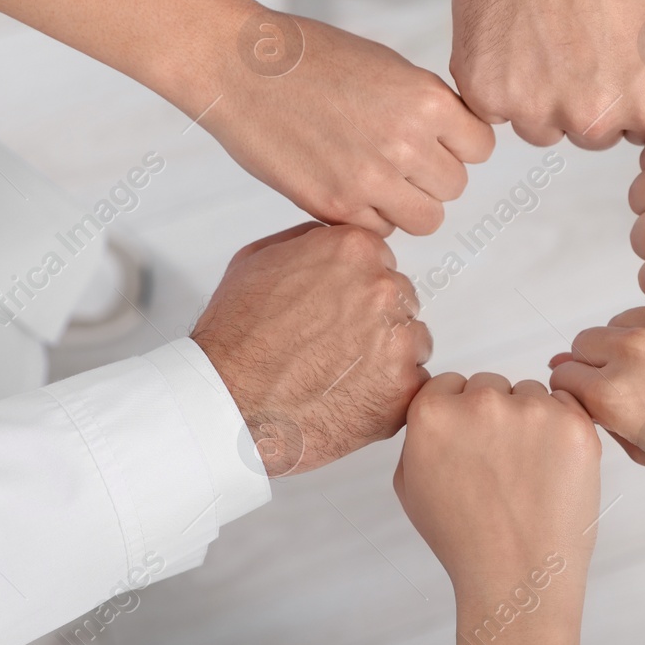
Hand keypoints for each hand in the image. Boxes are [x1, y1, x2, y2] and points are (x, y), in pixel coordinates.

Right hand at [192, 223, 430, 476]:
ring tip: (342, 374)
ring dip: (388, 356)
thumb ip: (308, 241)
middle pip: (400, 301)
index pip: (381, 262)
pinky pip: (415, 385)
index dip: (358, 289)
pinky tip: (353, 397)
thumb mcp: (257, 260)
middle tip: (335, 346)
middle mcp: (383, 289)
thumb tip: (332, 241)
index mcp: (354, 251)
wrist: (229, 403)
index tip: (339, 310)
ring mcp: (398, 340)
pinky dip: (391, 394)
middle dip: (375, 321)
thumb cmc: (236, 339)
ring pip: (413, 342)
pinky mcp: (404, 387)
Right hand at [205, 14, 494, 235]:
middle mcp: (405, 143)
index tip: (436, 137)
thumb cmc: (309, 57)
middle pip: (454, 186)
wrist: (240, 67)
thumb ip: (426, 105)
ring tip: (379, 177)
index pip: (480, 147)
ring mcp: (369, 179)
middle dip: (432, 174)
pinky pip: (381, 230)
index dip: (460, 143)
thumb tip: (455, 139)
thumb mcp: (387, 66)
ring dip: (409, 202)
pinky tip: (348, 186)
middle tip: (399, 156)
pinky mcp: (334, 205)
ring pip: (426, 218)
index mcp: (426, 99)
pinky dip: (371, 216)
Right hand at [395, 373, 600, 600]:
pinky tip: (552, 465)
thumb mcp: (410, 486)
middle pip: (489, 384)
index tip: (470, 443)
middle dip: (494, 416)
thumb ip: (419, 436)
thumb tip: (437, 409)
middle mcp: (480, 404)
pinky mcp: (573, 424)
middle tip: (501, 464)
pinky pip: (566, 403)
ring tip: (528, 472)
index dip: (460, 414)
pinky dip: (562, 426)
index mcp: (432, 414)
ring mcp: (530, 411)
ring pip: (529, 393)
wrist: (519, 576)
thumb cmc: (465, 540)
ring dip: (529, 419)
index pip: (448, 384)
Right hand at [450, 0, 644, 148]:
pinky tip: (509, 35)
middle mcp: (594, 116)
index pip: (637, 133)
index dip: (620, 97)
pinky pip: (492, 108)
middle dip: (579, 98)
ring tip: (538, 35)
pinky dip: (495, 77)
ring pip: (537, 126)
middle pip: (587, 134)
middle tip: (569, 43)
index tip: (607, 69)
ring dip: (535, 93)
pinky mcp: (487, 92)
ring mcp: (536, 108)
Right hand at [548, 284, 644, 493]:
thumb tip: (572, 381)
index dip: (580, 392)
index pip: (563, 377)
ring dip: (636, 340)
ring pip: (622, 320)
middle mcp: (632, 350)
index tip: (601, 400)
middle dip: (601, 364)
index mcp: (613, 395)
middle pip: (585, 343)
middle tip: (644, 389)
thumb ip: (605, 418)